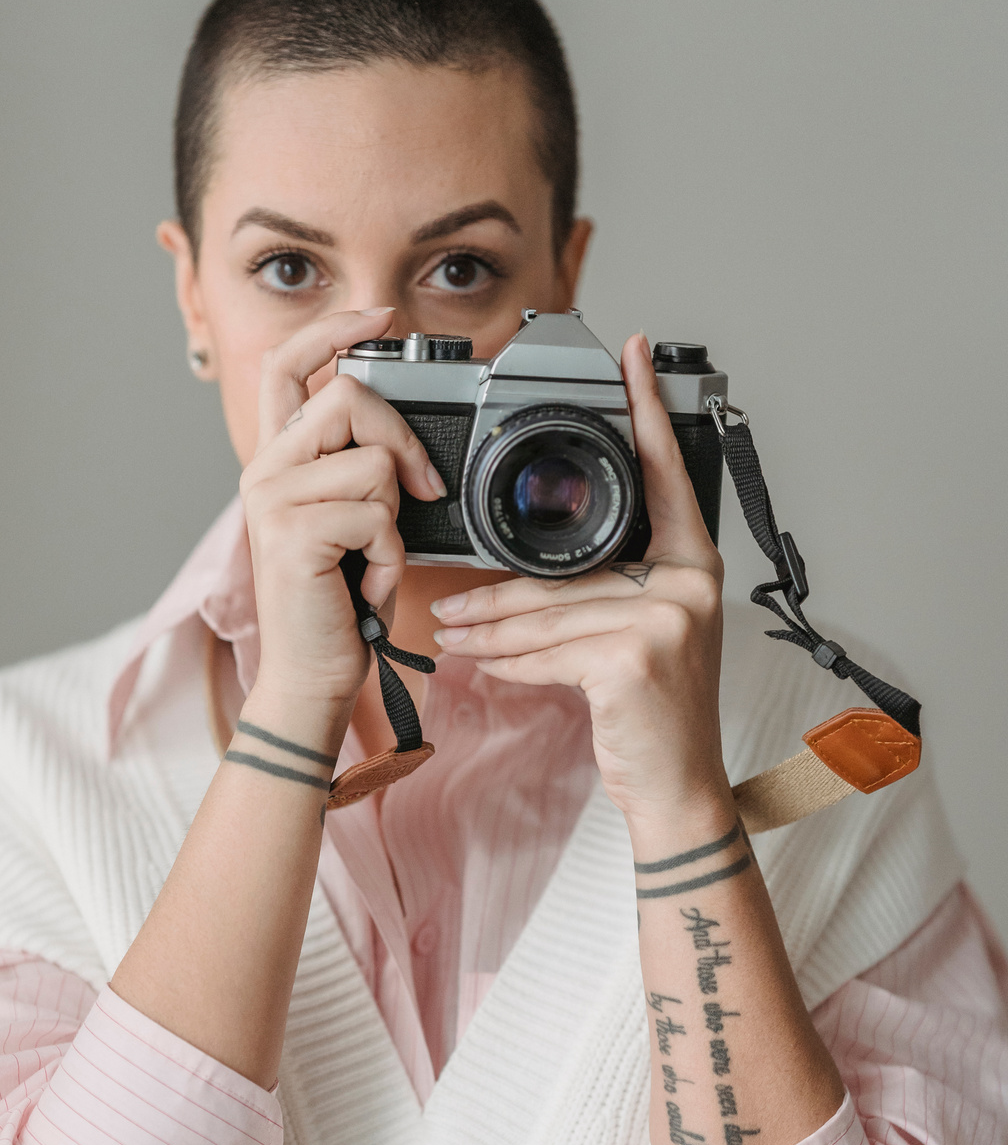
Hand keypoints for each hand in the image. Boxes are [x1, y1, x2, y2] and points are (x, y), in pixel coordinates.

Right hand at [240, 308, 446, 718]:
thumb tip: (400, 438)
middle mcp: (266, 470)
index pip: (288, 366)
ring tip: (371, 558)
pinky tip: (365, 583)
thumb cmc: (338, 603)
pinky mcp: (293, 531)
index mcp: (278, 460)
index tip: (379, 315)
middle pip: (349, 398)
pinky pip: (377, 513)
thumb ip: (359, 469)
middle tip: (416, 492)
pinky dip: (389, 556)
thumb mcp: (350, 522)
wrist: (312, 674)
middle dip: (401, 442)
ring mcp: (273, 498)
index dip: (333, 330)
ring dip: (394, 519)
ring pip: (372, 461)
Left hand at [430, 333, 728, 826]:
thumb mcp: (641, 636)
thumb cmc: (653, 712)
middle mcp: (690, 582)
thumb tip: (531, 573)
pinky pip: (550, 650)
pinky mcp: (634, 658)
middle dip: (500, 591)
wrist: (678, 788)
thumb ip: (610, 591)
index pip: (665, 475)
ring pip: (549, 611)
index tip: (629, 356)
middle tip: (450, 598)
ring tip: (452, 632)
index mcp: (693, 563)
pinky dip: (511, 662)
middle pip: (570, 568)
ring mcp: (668, 619)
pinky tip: (488, 664)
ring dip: (490, 627)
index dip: (646, 413)